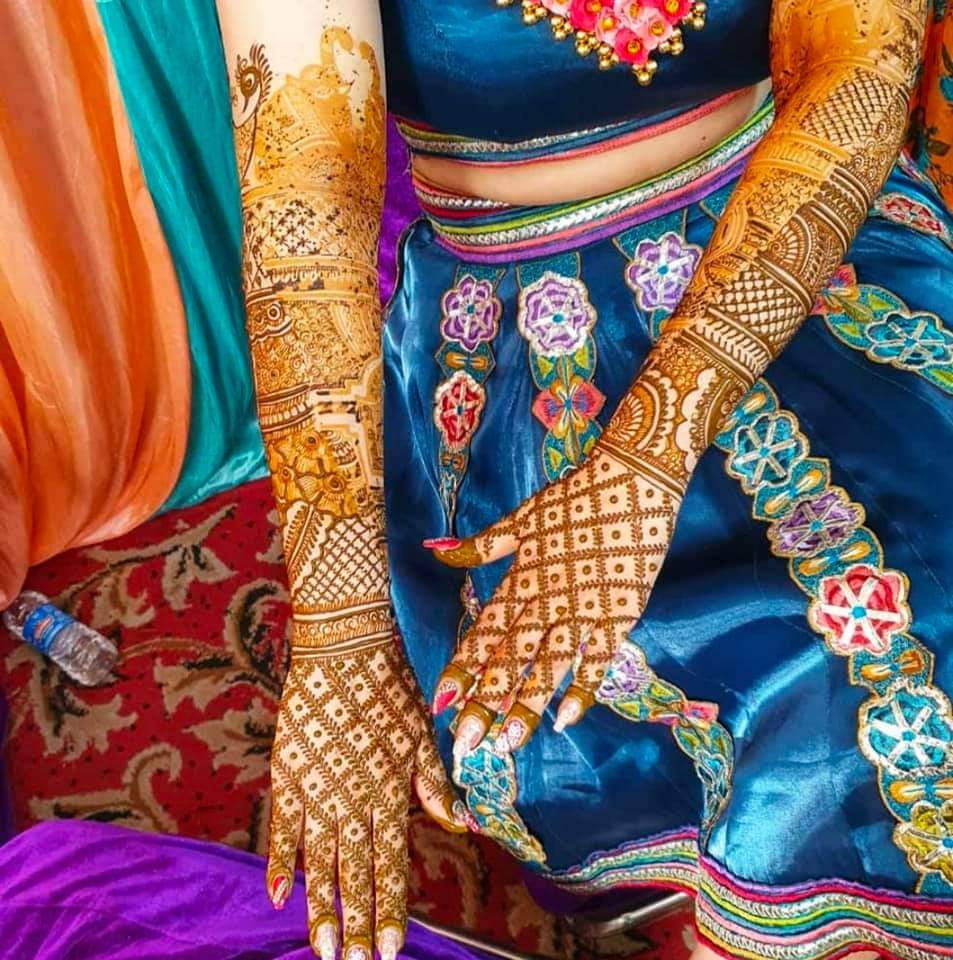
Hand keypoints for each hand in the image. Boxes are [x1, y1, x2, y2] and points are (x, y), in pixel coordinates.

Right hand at [267, 635, 463, 959]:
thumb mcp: (422, 735)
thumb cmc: (390, 686)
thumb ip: (435, 786)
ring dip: (320, 908)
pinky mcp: (288, 772)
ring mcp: (317, 789)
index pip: (390, 865)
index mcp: (389, 792)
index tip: (389, 950)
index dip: (389, 910)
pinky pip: (282, 827)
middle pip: (354, 874)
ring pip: (318, 863)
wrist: (345, 646)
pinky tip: (278, 895)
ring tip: (321, 949)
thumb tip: (463, 824)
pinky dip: (279, 862)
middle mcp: (353, 800)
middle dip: (356, 923)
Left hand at [427, 445, 681, 755]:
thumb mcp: (521, 518)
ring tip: (506, 744)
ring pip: (549, 666)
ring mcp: (583, 608)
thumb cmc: (575, 497)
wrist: (634, 478)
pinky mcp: (620, 613)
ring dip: (526, 705)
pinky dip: (584, 688)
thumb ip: (480, 545)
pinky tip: (567, 719)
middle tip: (465, 744)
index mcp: (521, 578)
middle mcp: (546, 599)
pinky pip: (598, 658)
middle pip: (511, 658)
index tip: (439, 702)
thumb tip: (433, 549)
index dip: (461, 668)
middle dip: (486, 702)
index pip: (484, 632)